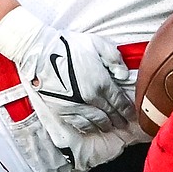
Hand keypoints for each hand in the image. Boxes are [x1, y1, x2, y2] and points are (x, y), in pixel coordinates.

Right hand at [0, 6, 132, 133]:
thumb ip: (114, 59)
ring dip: (105, 125)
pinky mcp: (62, 110)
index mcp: (101, 82)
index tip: (132, 115)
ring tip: (110, 127)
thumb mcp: (97, 44)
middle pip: (110, 114)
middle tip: (124, 124)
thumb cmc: (68, 46)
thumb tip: (124, 74)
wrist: (40, 53)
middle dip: (119, 120)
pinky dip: (88, 127)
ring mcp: (76, 106)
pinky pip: (79, 124)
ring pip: (96, 122)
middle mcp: (91, 98)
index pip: (119, 102)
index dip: (127, 110)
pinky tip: (92, 127)